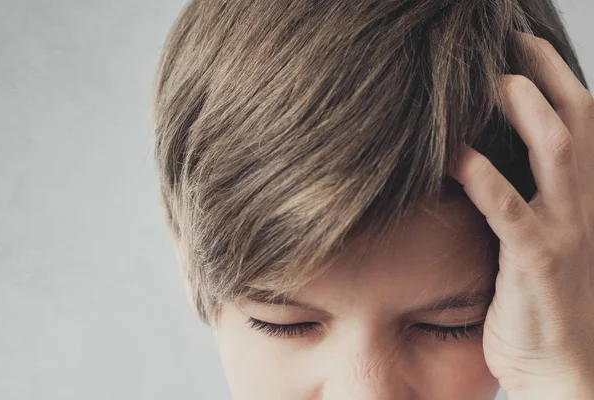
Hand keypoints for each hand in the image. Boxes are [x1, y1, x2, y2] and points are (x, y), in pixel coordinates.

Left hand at [450, 31, 593, 397]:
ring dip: (525, 109)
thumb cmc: (543, 302)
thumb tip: (484, 159)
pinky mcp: (536, 261)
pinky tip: (453, 155)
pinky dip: (482, 177)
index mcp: (586, 198)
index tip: (525, 48)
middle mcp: (585, 205)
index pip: (583, 122)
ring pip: (556, 151)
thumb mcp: (545, 239)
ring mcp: (566, 231)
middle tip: (508, 43)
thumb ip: (528, 198)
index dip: (557, 78)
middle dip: (546, 75)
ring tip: (489, 81)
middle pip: (577, 121)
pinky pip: (509, 208)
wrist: (564, 368)